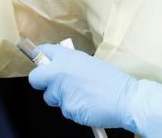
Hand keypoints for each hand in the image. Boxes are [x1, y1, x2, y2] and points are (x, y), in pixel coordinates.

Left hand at [28, 44, 161, 136]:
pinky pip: (65, 110)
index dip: (40, 59)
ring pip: (51, 97)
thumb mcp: (88, 63)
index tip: (42, 63)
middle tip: (53, 85)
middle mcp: (60, 72)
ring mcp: (62, 91)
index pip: (41, 52)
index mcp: (67, 57)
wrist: (127, 99)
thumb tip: (56, 67)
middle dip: (41, 82)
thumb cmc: (111, 81)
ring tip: (81, 95)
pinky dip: (74, 109)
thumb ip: (69, 64)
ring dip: (61, 98)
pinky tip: (87, 105)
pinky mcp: (68, 108)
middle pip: (35, 78)